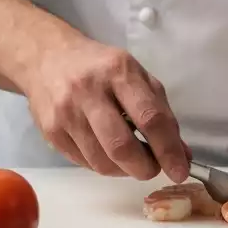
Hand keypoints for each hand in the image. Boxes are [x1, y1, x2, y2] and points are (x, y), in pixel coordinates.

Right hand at [24, 34, 188, 181]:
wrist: (46, 57)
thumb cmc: (100, 67)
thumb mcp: (136, 76)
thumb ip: (161, 113)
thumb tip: (181, 155)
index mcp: (118, 72)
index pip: (149, 118)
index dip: (168, 150)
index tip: (180, 171)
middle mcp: (89, 92)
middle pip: (121, 147)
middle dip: (145, 168)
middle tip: (154, 168)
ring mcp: (66, 113)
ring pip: (102, 162)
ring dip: (125, 170)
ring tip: (132, 160)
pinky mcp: (50, 132)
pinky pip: (84, 163)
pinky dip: (104, 166)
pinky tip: (109, 153)